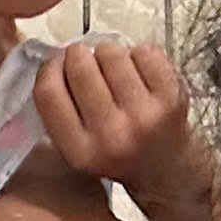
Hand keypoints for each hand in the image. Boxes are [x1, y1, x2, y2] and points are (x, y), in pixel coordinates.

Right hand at [36, 37, 204, 198]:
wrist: (166, 168)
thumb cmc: (115, 150)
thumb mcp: (76, 147)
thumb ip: (59, 109)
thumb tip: (54, 56)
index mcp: (80, 151)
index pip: (49, 92)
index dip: (48, 68)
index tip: (56, 62)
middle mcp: (112, 134)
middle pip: (80, 66)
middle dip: (79, 55)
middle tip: (86, 63)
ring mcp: (145, 114)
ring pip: (111, 53)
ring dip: (108, 54)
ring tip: (113, 70)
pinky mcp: (171, 97)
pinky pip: (143, 51)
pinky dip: (137, 55)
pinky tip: (138, 72)